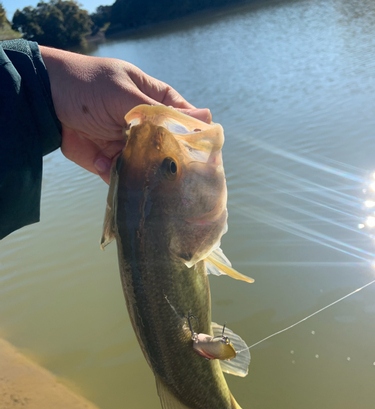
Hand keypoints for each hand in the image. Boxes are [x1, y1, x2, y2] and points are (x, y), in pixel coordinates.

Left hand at [40, 46, 210, 183]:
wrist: (43, 102)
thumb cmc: (87, 86)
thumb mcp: (125, 95)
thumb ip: (161, 113)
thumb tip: (207, 118)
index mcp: (155, 103)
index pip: (185, 120)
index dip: (196, 137)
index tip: (207, 156)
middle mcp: (146, 127)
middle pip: (169, 150)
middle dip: (172, 163)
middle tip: (179, 177)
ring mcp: (129, 146)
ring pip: (148, 168)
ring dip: (147, 176)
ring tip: (147, 181)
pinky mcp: (111, 163)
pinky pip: (125, 178)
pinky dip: (121, 181)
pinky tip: (112, 172)